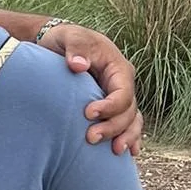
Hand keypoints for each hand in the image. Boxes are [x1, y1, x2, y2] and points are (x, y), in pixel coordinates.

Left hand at [37, 24, 142, 154]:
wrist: (59, 44)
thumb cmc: (66, 39)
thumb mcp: (69, 37)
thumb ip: (75, 48)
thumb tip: (79, 65)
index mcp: (118, 68)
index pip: (123, 92)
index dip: (110, 106)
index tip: (88, 113)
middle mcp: (122, 85)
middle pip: (128, 111)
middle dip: (113, 127)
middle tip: (90, 137)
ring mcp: (118, 97)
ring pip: (131, 121)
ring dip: (125, 137)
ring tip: (114, 151)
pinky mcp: (110, 107)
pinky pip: (127, 124)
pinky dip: (130, 137)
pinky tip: (130, 153)